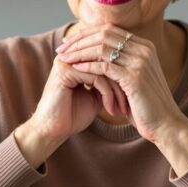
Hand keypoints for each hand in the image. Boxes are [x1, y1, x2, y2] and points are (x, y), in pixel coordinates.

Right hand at [15, 55, 129, 166]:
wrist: (52, 131)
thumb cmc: (72, 116)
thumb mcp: (95, 97)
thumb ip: (107, 84)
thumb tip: (127, 78)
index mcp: (77, 59)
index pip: (107, 59)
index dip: (123, 77)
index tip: (134, 96)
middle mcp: (71, 56)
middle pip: (107, 61)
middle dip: (123, 83)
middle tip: (133, 102)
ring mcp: (67, 61)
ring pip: (104, 69)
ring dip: (117, 91)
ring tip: (123, 109)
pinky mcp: (66, 71)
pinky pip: (96, 77)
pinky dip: (107, 94)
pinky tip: (111, 110)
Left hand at [55, 24, 184, 144]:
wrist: (165, 124)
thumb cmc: (146, 106)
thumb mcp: (132, 79)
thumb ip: (120, 65)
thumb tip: (96, 56)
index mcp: (144, 46)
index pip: (109, 30)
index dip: (86, 34)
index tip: (68, 43)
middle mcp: (143, 49)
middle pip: (103, 34)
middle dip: (79, 40)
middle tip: (61, 49)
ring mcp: (140, 61)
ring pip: (101, 48)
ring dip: (79, 52)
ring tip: (63, 59)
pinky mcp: (135, 76)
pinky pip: (105, 66)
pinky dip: (87, 66)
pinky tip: (74, 70)